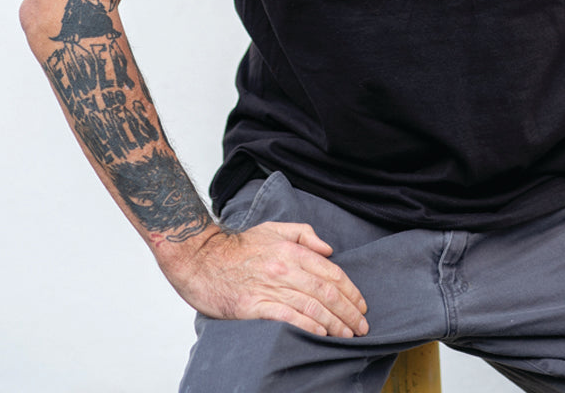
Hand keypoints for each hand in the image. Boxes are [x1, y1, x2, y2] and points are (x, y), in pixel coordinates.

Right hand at [158, 221, 369, 337]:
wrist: (202, 259)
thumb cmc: (238, 247)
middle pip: (327, 293)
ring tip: (348, 336)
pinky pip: (289, 318)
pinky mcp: (255, 306)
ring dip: (335, 324)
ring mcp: (271, 288)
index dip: (351, 291)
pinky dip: (309, 327)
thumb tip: (329, 248)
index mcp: (293, 251)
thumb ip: (304, 234)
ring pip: (313, 307)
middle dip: (349, 312)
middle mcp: (286, 268)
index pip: (331, 273)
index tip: (361, 305)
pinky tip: (322, 335)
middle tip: (362, 326)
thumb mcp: (274, 229)